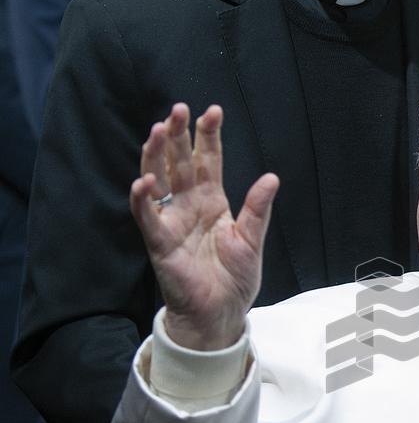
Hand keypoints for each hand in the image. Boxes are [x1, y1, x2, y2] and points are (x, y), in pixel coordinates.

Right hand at [131, 104, 278, 349]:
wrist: (221, 313)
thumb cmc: (235, 279)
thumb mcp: (252, 240)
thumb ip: (257, 209)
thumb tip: (271, 177)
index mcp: (212, 201)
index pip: (207, 161)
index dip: (209, 137)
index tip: (213, 111)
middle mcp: (189, 206)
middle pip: (179, 162)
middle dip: (178, 135)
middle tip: (179, 109)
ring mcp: (172, 221)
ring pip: (159, 180)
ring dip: (156, 155)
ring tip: (159, 129)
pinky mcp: (159, 242)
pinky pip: (147, 216)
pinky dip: (143, 198)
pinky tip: (145, 180)